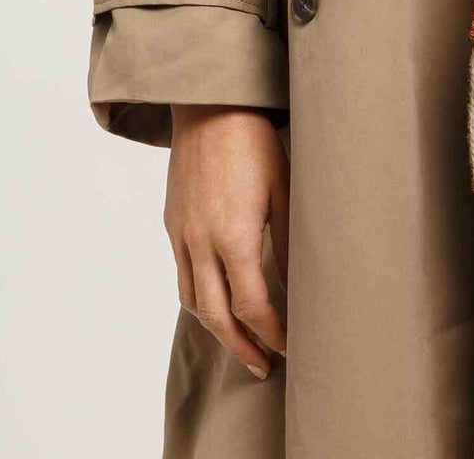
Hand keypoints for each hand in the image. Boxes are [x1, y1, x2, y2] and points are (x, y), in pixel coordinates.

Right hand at [164, 105, 289, 378]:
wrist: (210, 106)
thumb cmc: (256, 142)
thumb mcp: (284, 190)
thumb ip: (289, 242)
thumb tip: (301, 284)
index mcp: (235, 236)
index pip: (252, 306)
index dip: (271, 333)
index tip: (288, 346)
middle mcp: (201, 242)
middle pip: (217, 316)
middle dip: (242, 347)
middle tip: (263, 367)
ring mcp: (181, 234)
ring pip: (192, 301)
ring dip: (217, 330)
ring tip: (241, 344)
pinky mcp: (171, 222)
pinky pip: (180, 275)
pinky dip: (197, 299)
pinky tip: (215, 302)